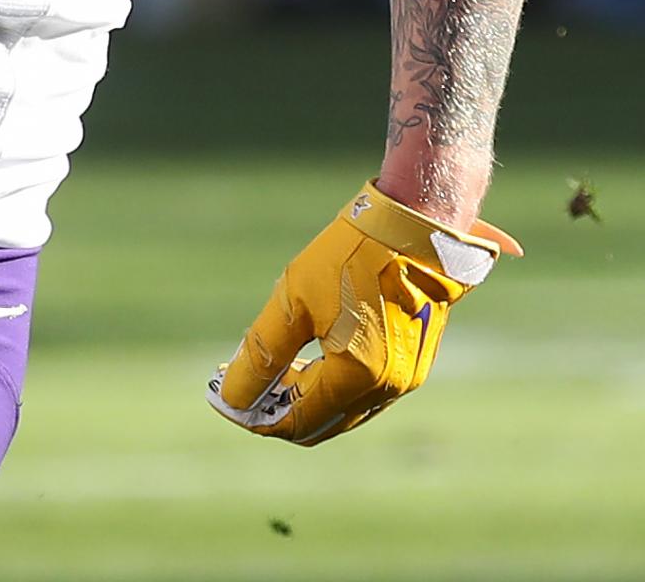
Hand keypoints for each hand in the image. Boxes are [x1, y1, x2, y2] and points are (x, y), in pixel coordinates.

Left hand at [208, 182, 520, 445]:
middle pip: (321, 424)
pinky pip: (365, 393)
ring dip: (306, 400)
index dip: (257, 416)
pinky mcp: (414, 361)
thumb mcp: (293, 300)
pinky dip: (333, 387)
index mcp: (359, 375)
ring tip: (273, 373)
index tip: (226, 398)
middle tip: (244, 386)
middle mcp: (388, 387)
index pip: (297, 422)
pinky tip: (310, 360)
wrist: (418, 222)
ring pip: (343, 411)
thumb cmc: (353, 253)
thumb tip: (232, 397)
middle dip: (280, 411)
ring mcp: (406, 377)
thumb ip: (261, 355)